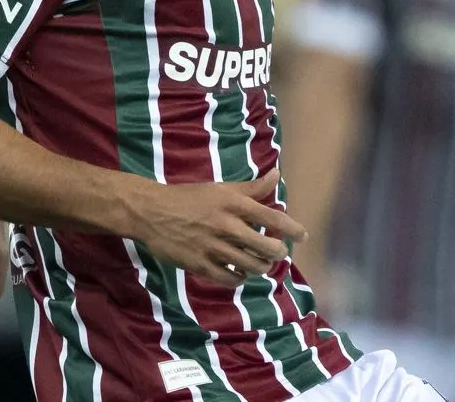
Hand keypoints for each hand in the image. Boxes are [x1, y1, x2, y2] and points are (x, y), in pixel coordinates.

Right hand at [127, 169, 306, 288]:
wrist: (151, 212)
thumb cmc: (189, 197)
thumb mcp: (221, 189)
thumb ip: (251, 187)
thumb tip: (277, 175)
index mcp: (234, 204)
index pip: (273, 219)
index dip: (293, 229)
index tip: (303, 236)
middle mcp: (227, 226)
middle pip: (267, 247)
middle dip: (278, 253)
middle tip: (277, 252)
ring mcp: (214, 247)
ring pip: (252, 266)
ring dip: (261, 266)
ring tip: (260, 263)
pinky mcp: (200, 265)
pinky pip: (230, 278)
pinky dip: (240, 277)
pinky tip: (240, 272)